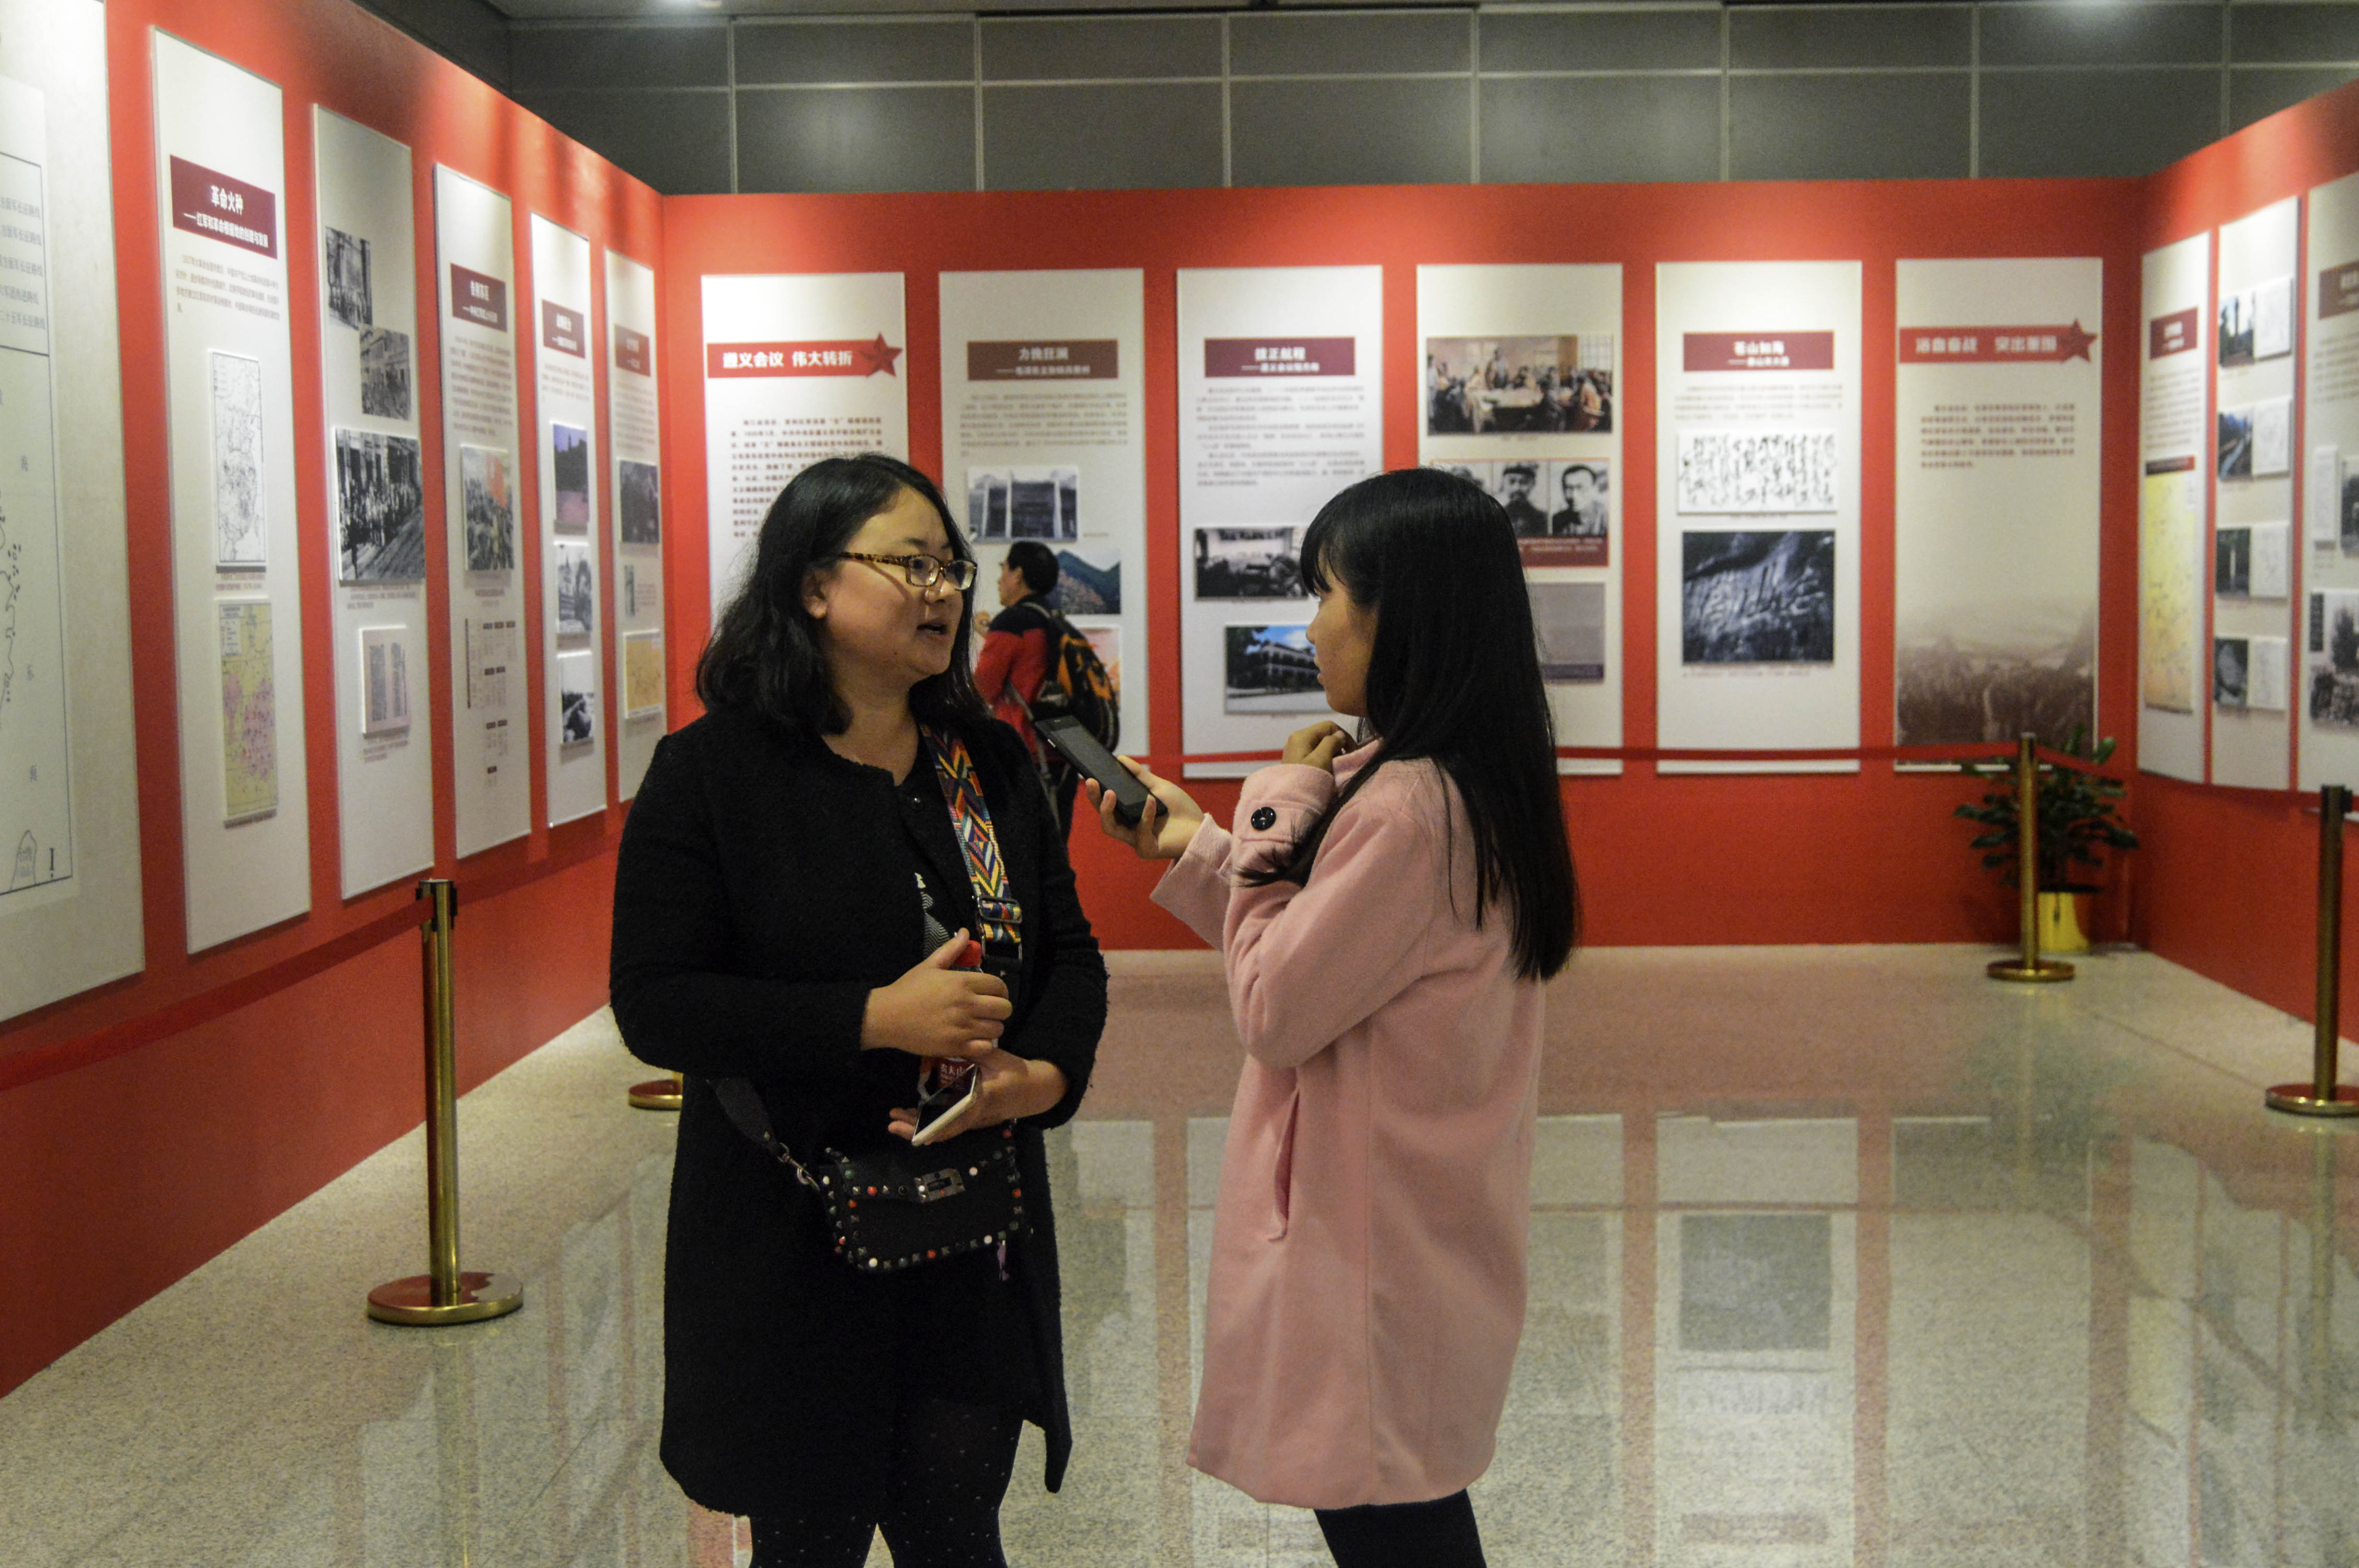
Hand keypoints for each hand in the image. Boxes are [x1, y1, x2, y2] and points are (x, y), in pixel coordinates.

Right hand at [859, 930, 1011, 1056]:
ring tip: (981, 1026)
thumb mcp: (929, 965)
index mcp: (963, 982)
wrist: (887, 1016)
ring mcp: (962, 1027)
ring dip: (992, 1028)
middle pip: (1005, 1009)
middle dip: (1000, 1010)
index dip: (1001, 991)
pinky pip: (986, 1048)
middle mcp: (967, 1004)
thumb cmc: (908, 989)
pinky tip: (975, 1041)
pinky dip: (984, 1046)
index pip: (1000, 986)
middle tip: (989, 1012)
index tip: (993, 995)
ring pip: (998, 1029)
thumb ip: (951, 949)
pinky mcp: (956, 1046)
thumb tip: (965, 932)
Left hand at [889, 1053, 1067, 1141]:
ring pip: (942, 1131)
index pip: (960, 1111)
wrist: (1033, 1090)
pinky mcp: (969, 1121)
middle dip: (918, 1128)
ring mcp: (972, 1121)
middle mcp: (975, 1115)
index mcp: (984, 1097)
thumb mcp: (997, 1057)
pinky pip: (945, 1128)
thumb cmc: (1015, 1072)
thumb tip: (948, 1040)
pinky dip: (926, 1127)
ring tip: (894, 1124)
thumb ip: (974, 1052)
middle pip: (944, 1128)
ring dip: (917, 1129)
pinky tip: (908, 1122)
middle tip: (893, 1122)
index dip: (940, 1119)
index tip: (920, 1122)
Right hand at [1085, 758, 1204, 861]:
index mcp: (1129, 814)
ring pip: (1111, 828)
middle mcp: (1128, 828)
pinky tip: (1151, 801)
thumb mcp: (1158, 787)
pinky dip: (1145, 815)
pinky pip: (1139, 833)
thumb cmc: (1180, 808)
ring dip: (1108, 810)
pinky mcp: (1147, 849)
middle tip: (1091, 782)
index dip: (1095, 793)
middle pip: (1103, 817)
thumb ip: (1140, 775)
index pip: (1106, 805)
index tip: (1089, 777)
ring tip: (1111, 792)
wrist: (1200, 826)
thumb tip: (1120, 758)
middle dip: (1095, 800)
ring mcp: (1136, 840)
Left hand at [1282, 721, 1353, 772]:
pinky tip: (1327, 771)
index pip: (1329, 726)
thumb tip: (1339, 735)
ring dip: (1332, 754)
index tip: (1352, 752)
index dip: (1343, 736)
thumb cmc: (1306, 779)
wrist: (1287, 802)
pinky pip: (1314, 755)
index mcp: (1302, 735)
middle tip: (1345, 761)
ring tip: (1336, 767)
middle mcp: (1297, 739)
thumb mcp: (1321, 759)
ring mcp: (1295, 751)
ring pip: (1320, 745)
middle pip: (1324, 735)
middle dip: (1337, 746)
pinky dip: (1324, 760)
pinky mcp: (1296, 762)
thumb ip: (1331, 743)